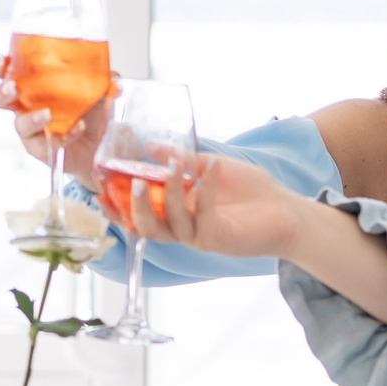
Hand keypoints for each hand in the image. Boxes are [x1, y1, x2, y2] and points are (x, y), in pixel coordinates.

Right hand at [0, 53, 109, 188]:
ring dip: (31, 118)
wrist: (100, 143)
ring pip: (18, 125)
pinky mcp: (41, 149)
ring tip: (47, 114)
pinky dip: (64, 135)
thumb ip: (103, 77)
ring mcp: (31, 129)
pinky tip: (77, 128)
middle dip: (1, 91)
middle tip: (14, 88)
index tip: (2, 61)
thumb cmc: (89, 109)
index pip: (5, 71)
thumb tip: (115, 76)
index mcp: (30, 83)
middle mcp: (25, 105)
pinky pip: (45, 143)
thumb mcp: (97, 87)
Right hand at [124, 149, 299, 257]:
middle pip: (147, 227)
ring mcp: (200, 236)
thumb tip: (149, 147)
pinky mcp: (220, 238)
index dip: (118, 209)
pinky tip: (212, 167)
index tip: (101, 192)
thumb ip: (180, 158)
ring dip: (171, 193)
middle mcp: (184, 229)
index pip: (139, 215)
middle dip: (136, 207)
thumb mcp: (209, 166)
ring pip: (172, 223)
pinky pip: (204, 215)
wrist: (285, 208)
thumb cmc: (248, 191)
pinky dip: (206, 189)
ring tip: (175, 167)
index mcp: (176, 213)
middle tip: (134, 182)